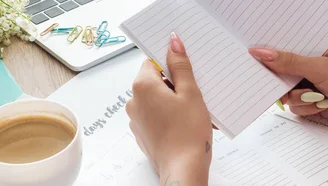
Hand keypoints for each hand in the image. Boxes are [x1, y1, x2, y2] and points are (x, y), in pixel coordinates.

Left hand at [126, 32, 211, 185]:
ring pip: (156, 99)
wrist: (183, 168)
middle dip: (174, 84)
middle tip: (194, 93)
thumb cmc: (188, 133)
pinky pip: (155, 115)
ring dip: (172, 100)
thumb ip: (180, 65)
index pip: (152, 61)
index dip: (170, 63)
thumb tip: (173, 43)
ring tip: (192, 111)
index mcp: (142, 86)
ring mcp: (136, 119)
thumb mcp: (190, 92)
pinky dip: (168, 115)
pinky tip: (185, 123)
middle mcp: (134, 102)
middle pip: (154, 81)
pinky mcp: (142, 133)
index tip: (185, 70)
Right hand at [249, 46, 327, 128]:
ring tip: (318, 96)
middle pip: (280, 74)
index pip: (283, 49)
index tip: (251, 56)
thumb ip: (289, 62)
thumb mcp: (320, 67)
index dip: (268, 54)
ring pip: (286, 95)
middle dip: (281, 81)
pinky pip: (296, 109)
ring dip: (300, 98)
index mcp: (312, 51)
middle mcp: (309, 68)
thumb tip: (261, 52)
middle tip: (283, 82)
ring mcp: (310, 87)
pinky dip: (307, 108)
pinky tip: (323, 105)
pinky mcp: (313, 105)